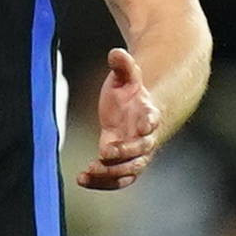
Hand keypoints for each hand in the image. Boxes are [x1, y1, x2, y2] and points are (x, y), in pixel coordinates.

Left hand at [75, 47, 158, 190]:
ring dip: (111, 174)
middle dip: (125, 153)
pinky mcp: (122, 164)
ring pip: (130, 170)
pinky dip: (102, 183)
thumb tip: (115, 52)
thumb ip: (124, 66)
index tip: (144, 125)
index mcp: (148, 114)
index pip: (153, 119)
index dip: (150, 122)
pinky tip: (81, 179)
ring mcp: (135, 154)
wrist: (137, 113)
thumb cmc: (131, 93)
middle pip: (142, 150)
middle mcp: (145, 138)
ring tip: (88, 172)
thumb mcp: (126, 76)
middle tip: (104, 152)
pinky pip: (117, 180)